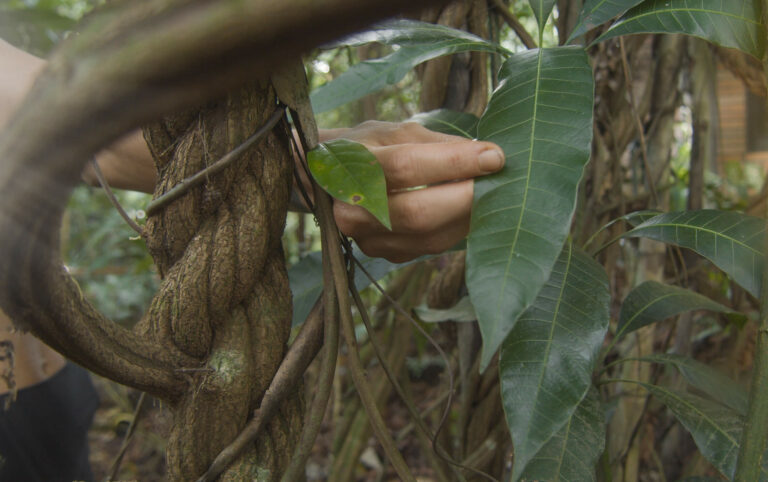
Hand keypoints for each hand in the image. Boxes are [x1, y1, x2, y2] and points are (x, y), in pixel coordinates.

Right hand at [319, 121, 504, 262]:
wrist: (323, 183)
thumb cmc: (364, 148)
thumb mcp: (391, 132)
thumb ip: (435, 143)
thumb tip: (485, 154)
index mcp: (351, 166)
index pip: (408, 167)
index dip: (455, 163)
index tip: (495, 156)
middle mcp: (352, 210)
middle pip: (419, 212)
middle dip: (468, 198)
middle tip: (503, 181)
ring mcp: (367, 239)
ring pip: (429, 236)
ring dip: (469, 217)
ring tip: (496, 194)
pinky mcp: (385, 255)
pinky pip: (431, 247)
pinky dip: (458, 230)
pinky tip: (474, 211)